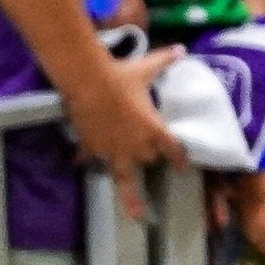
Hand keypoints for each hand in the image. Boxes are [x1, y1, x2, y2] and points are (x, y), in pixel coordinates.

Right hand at [65, 46, 179, 220]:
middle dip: (149, 157)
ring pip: (125, 177)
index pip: (173, 149)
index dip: (180, 159)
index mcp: (154, 129)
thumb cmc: (121, 75)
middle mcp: (136, 145)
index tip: (184, 169)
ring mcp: (113, 150)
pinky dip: (88, 161)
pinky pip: (92, 159)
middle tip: (147, 154)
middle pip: (149, 160)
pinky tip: (80, 163)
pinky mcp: (93, 148)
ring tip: (136, 215)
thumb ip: (164, 61)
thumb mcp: (146, 68)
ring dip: (131, 196)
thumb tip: (180, 49)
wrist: (88, 82)